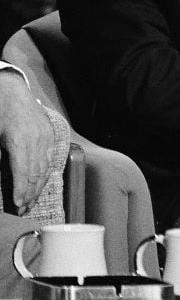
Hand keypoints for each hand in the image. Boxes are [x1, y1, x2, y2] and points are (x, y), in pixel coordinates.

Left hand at [0, 70, 53, 213]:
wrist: (11, 89)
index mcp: (19, 140)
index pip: (23, 172)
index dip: (21, 190)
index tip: (18, 205)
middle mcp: (36, 140)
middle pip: (36, 173)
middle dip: (30, 193)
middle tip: (24, 210)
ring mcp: (45, 137)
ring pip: (44, 168)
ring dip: (38, 187)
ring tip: (31, 201)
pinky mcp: (49, 135)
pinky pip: (49, 159)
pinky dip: (45, 173)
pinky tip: (40, 183)